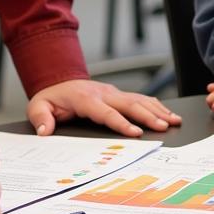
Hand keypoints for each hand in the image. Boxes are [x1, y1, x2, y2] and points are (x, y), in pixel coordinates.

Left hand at [27, 79, 181, 137]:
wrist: (59, 80)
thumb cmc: (52, 97)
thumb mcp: (39, 106)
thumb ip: (41, 118)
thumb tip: (45, 131)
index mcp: (86, 98)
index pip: (107, 112)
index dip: (122, 122)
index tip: (136, 132)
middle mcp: (104, 93)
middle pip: (130, 104)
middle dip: (149, 116)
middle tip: (165, 126)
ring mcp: (113, 92)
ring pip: (139, 99)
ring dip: (157, 110)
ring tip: (174, 120)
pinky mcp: (119, 94)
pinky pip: (140, 98)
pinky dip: (156, 105)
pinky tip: (168, 113)